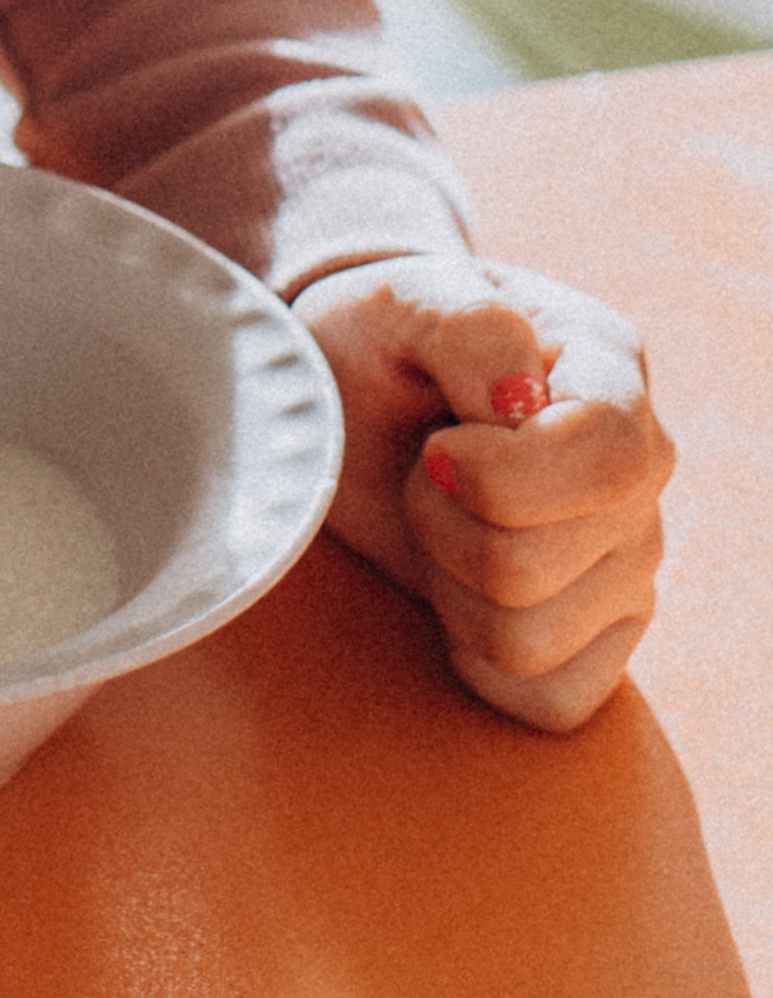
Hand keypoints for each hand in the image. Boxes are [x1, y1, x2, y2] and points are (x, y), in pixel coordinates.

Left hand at [290, 252, 673, 731]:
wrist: (356, 393)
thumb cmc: (380, 339)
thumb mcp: (400, 299)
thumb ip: (466, 325)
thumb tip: (521, 398)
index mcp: (610, 369)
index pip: (611, 460)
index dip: (503, 475)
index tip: (434, 446)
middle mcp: (641, 474)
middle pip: (536, 564)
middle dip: (440, 522)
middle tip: (425, 468)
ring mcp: (630, 562)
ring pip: (525, 639)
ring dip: (446, 581)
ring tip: (441, 516)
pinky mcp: (599, 639)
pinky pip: (545, 698)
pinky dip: (472, 652)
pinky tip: (456, 582)